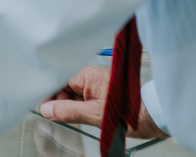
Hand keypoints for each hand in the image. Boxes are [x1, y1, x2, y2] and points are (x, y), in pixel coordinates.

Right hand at [39, 66, 167, 139]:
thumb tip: (47, 110)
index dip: (49, 92)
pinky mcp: (102, 96)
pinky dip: (78, 109)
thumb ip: (69, 112)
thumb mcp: (95, 115)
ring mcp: (97, 87)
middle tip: (53, 116)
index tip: (41, 104)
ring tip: (67, 119)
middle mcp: (91, 78)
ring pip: (74, 95)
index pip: (59, 80)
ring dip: (69, 107)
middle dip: (58, 101)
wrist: (154, 118)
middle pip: (65, 87)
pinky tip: (79, 118)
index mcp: (88, 76)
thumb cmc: (131, 112)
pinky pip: (83, 100)